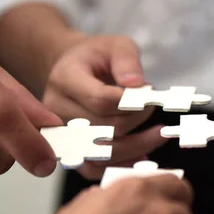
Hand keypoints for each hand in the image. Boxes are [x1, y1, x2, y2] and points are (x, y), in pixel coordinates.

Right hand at [43, 34, 167, 178]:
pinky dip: (121, 165)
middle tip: (154, 110)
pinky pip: (94, 168)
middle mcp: (55, 109)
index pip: (100, 100)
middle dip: (137, 121)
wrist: (72, 70)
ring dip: (136, 147)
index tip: (151, 96)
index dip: (131, 103)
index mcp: (65, 79)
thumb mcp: (115, 45)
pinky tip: (142, 155)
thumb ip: (127, 60)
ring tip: (158, 136)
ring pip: (102, 153)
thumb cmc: (96, 58)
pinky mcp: (68, 150)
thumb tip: (137, 85)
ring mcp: (60, 133)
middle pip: (104, 128)